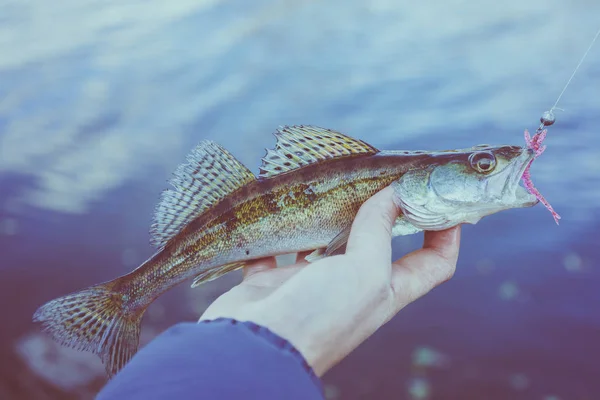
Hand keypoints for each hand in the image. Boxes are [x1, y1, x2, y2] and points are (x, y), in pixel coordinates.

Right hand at [199, 186, 460, 375]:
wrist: (256, 345)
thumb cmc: (321, 315)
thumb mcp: (364, 272)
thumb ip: (378, 232)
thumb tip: (392, 195)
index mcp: (386, 291)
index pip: (434, 264)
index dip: (447, 234)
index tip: (444, 201)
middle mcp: (354, 286)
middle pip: (379, 244)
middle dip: (386, 211)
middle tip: (384, 177)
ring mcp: (313, 282)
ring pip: (328, 241)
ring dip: (331, 215)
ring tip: (334, 183)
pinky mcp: (275, 279)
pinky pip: (280, 247)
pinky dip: (280, 229)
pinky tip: (282, 205)